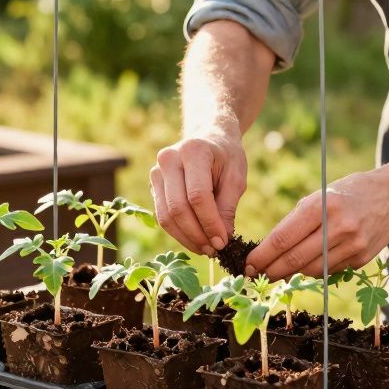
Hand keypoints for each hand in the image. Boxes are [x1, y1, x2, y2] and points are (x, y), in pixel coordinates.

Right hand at [150, 131, 247, 254]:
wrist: (209, 138)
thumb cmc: (227, 157)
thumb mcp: (235, 178)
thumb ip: (227, 207)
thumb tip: (222, 240)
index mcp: (193, 151)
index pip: (198, 196)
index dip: (210, 223)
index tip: (223, 242)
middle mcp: (168, 159)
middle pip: (178, 207)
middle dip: (197, 234)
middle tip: (214, 250)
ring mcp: (156, 171)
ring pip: (166, 215)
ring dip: (186, 238)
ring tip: (206, 249)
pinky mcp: (153, 185)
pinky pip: (162, 215)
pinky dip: (178, 232)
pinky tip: (195, 240)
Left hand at [246, 167, 388, 278]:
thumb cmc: (348, 193)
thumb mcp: (319, 195)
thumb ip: (297, 221)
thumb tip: (270, 249)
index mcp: (322, 205)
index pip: (283, 238)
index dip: (262, 255)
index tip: (249, 263)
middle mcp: (339, 226)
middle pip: (295, 259)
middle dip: (272, 270)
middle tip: (257, 275)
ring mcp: (353, 244)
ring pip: (312, 270)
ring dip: (291, 273)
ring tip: (278, 271)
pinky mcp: (362, 258)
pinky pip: (330, 271)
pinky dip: (315, 270)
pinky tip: (307, 265)